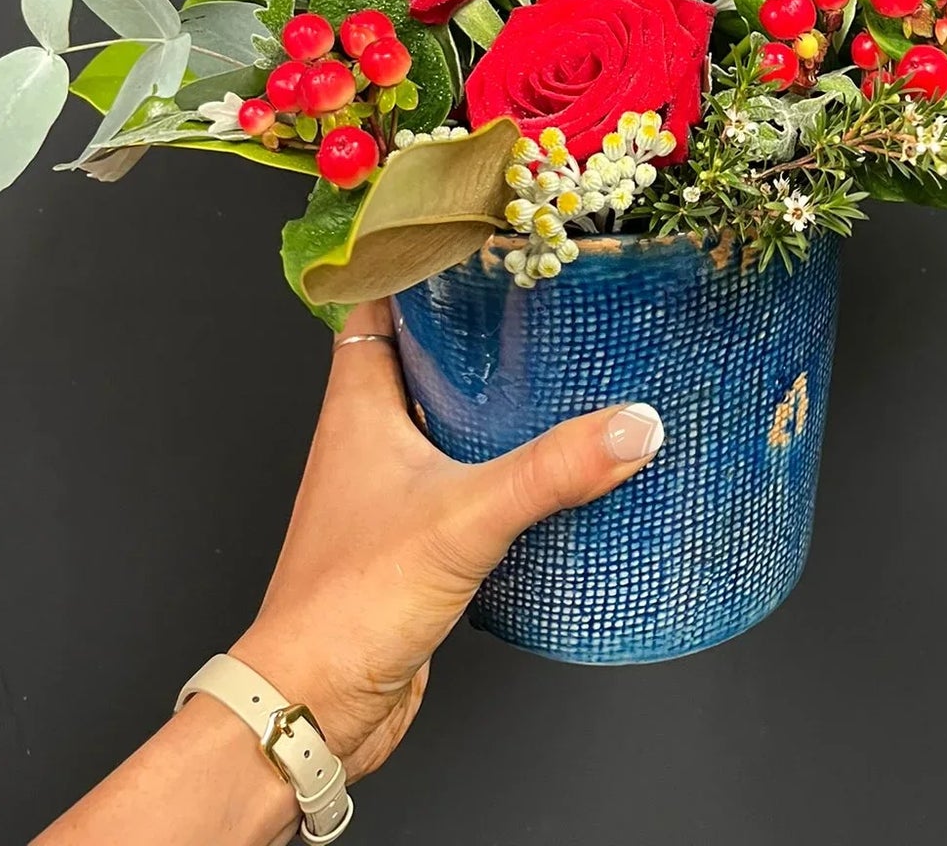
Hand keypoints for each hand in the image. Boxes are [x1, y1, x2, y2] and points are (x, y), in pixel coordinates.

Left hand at [231, 300, 663, 781]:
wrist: (314, 705)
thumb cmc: (348, 603)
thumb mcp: (463, 517)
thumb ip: (551, 469)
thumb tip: (633, 425)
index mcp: (359, 405)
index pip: (378, 303)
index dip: (420, 265)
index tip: (479, 240)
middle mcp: (368, 439)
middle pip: (422, 357)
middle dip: (477, 330)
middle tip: (543, 302)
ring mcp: (390, 491)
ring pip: (445, 421)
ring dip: (494, 402)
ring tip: (563, 374)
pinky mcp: (416, 541)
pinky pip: (465, 482)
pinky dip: (504, 467)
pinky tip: (554, 471)